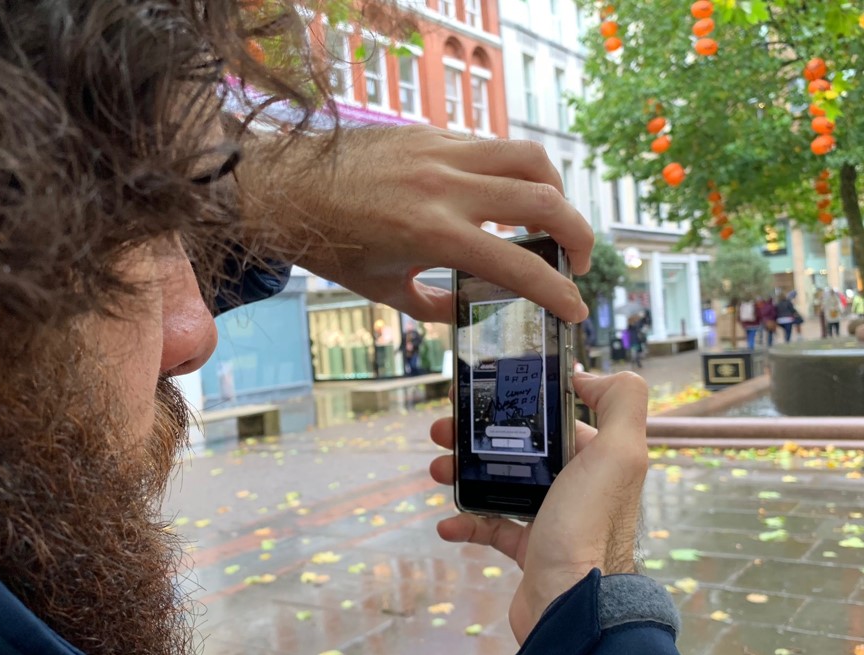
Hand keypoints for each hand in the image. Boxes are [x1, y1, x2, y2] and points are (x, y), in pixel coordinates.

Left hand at [235, 124, 593, 323]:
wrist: (284, 187)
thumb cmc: (329, 244)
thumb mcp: (382, 288)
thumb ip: (432, 306)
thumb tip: (467, 311)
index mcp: (433, 232)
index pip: (518, 263)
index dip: (558, 292)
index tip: (576, 308)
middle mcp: (445, 186)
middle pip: (544, 197)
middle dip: (578, 233)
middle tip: (578, 261)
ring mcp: (441, 152)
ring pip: (529, 156)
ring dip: (554, 190)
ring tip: (550, 220)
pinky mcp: (433, 134)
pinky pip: (492, 146)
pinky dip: (513, 171)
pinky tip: (503, 195)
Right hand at [427, 372, 648, 643]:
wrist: (571, 605)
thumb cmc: (589, 526)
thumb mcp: (619, 452)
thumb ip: (621, 402)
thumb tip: (590, 375)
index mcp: (597, 457)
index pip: (556, 417)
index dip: (518, 402)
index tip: (480, 393)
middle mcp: (578, 485)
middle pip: (521, 448)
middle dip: (478, 436)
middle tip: (444, 432)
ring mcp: (554, 519)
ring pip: (501, 483)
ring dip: (465, 473)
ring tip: (438, 470)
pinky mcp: (531, 550)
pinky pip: (492, 528)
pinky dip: (466, 522)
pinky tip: (446, 521)